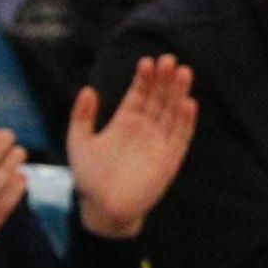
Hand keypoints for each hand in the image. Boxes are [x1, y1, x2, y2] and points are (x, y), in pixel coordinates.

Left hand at [66, 56, 195, 240]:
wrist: (104, 208)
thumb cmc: (90, 177)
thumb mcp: (79, 143)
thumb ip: (82, 117)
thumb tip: (88, 89)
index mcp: (125, 122)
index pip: (138, 95)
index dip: (143, 79)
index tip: (148, 61)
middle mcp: (145, 129)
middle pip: (158, 99)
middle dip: (164, 80)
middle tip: (169, 60)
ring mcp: (159, 142)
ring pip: (172, 112)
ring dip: (178, 93)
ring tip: (183, 72)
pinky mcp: (170, 158)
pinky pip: (180, 136)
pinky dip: (186, 121)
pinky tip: (189, 103)